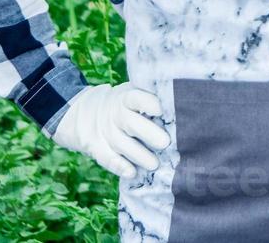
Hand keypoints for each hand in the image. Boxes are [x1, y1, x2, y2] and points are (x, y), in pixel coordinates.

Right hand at [50, 81, 170, 177]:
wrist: (85, 112)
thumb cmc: (125, 105)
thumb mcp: (131, 95)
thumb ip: (150, 101)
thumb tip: (183, 107)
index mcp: (125, 97)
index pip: (136, 97)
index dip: (148, 102)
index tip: (162, 110)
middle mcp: (115, 114)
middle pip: (130, 123)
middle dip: (148, 133)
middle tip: (165, 142)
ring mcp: (106, 132)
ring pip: (121, 144)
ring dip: (138, 155)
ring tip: (154, 164)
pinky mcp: (97, 148)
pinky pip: (107, 158)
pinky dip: (119, 166)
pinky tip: (132, 173)